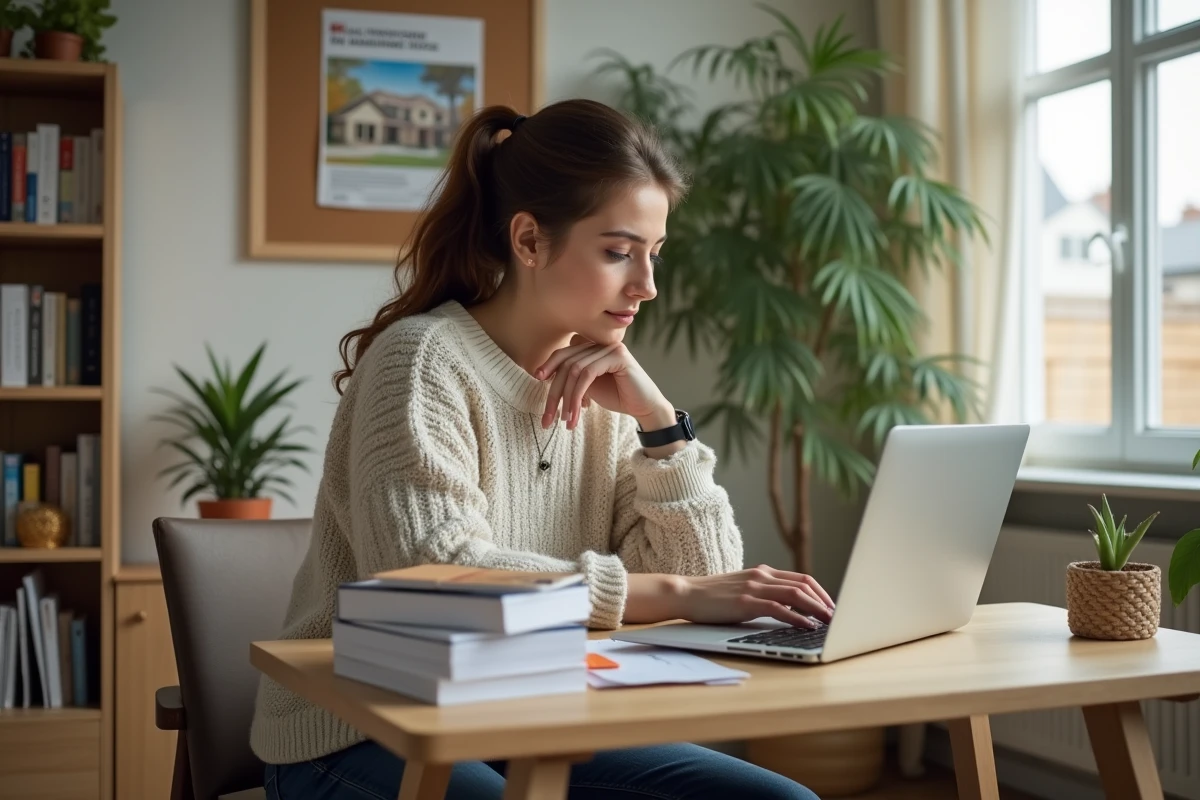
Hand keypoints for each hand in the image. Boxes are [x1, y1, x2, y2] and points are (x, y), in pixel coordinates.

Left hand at [534, 336, 673, 431]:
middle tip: (548, 416)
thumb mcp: (588, 386)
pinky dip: (577, 396)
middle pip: (567, 362)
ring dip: (567, 399)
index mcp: (593, 347)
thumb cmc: (618, 396)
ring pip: (575, 370)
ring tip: (566, 420)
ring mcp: (610, 347)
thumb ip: (572, 378)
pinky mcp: (618, 356)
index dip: (549, 365)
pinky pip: (588, 374)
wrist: (645, 407)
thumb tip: (544, 376)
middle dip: (554, 391)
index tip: (538, 379)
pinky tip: (576, 414)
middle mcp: (600, 343)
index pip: (565, 353)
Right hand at [677, 565, 835, 628]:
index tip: (832, 607)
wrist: (686, 593)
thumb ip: (763, 593)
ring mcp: (754, 587)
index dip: (821, 592)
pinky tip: (806, 626)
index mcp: (763, 572)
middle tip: (837, 617)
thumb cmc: (712, 596)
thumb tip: (788, 609)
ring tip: (829, 622)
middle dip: (825, 602)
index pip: (801, 578)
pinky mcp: (746, 602)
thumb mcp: (742, 589)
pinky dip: (797, 618)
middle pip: (804, 585)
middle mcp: (762, 576)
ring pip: (796, 595)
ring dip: (817, 609)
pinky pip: (779, 608)